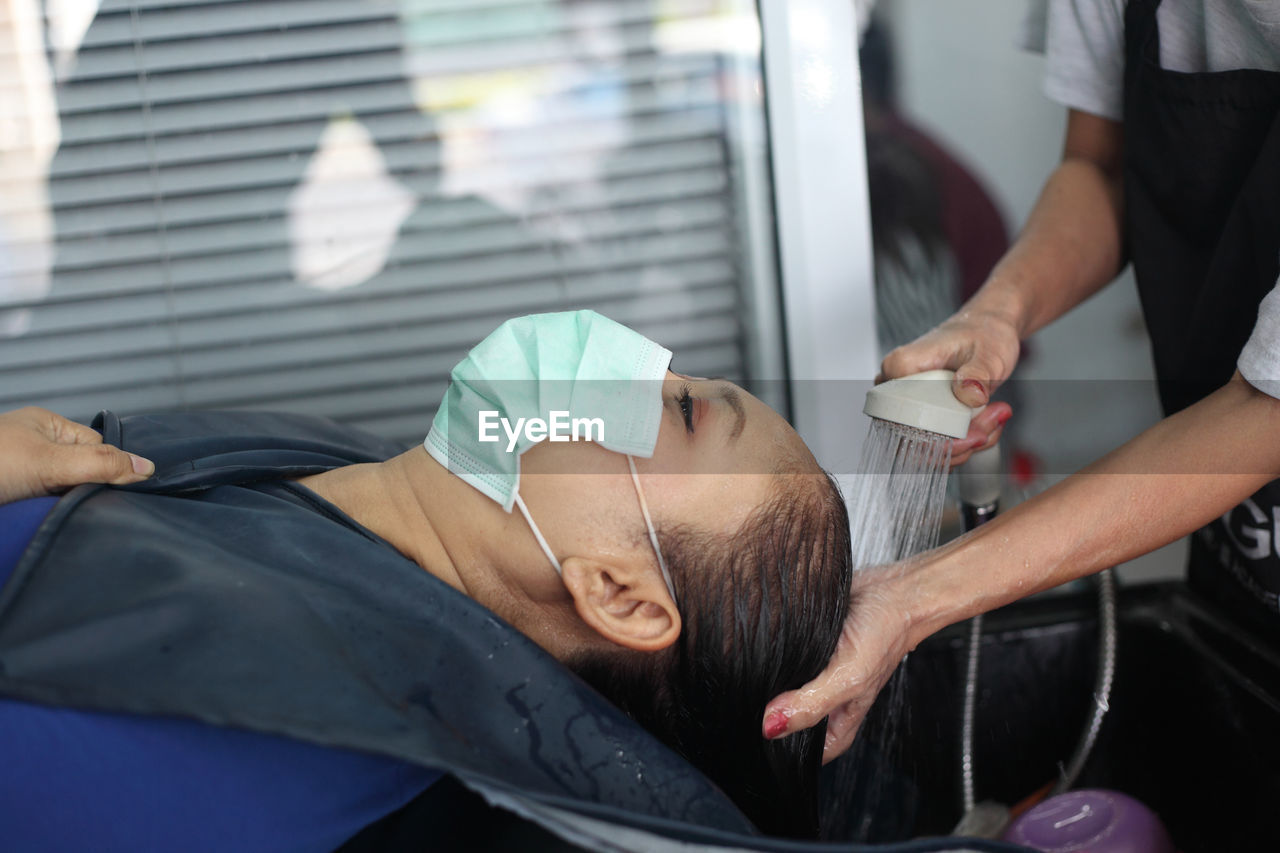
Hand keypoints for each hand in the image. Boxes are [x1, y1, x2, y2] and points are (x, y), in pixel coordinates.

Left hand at [0, 407, 154, 504]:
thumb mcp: (51, 461)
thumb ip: (100, 463)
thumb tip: (146, 467)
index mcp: (47, 425)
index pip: (97, 446)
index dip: (106, 466)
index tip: (112, 488)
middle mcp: (36, 446)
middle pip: (82, 469)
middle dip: (85, 488)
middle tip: (84, 505)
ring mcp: (24, 471)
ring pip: (63, 490)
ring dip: (64, 504)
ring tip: (58, 512)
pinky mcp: (15, 496)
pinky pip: (44, 506)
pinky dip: (48, 514)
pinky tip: (46, 519)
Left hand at [761, 569, 914, 762]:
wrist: (892, 588)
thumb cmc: (883, 635)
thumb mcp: (848, 678)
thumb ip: (811, 704)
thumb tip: (771, 726)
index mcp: (840, 717)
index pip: (809, 751)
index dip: (785, 750)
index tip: (758, 739)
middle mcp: (825, 696)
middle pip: (789, 718)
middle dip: (768, 714)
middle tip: (744, 704)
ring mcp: (814, 671)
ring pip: (780, 687)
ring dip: (765, 680)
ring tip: (746, 674)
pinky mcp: (805, 645)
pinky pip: (779, 656)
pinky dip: (768, 653)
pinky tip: (759, 648)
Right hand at [878, 308, 1019, 465]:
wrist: (988, 330)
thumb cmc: (983, 333)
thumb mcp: (988, 352)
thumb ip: (978, 372)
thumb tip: (970, 394)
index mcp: (900, 367)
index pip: (901, 419)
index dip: (936, 438)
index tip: (971, 435)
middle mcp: (897, 388)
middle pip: (912, 440)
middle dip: (956, 445)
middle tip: (988, 429)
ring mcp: (908, 404)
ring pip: (925, 447)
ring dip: (965, 444)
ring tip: (994, 418)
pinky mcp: (922, 414)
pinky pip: (937, 443)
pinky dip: (965, 442)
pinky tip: (987, 424)